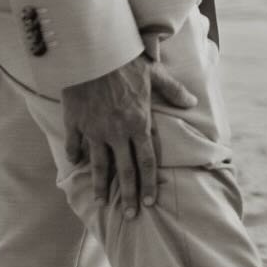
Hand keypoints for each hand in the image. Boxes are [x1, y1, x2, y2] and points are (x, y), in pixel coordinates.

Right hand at [61, 40, 196, 220]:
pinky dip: (75, 157)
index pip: (146, 161)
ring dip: (100, 185)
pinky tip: (76, 166)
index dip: (149, 184)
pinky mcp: (75, 122)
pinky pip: (74, 145)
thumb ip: (172, 90)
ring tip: (101, 202)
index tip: (150, 203)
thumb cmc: (126, 59)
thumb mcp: (154, 73)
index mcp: (138, 123)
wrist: (93, 51)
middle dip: (128, 195)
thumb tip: (191, 101)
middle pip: (124, 170)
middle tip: (130, 216)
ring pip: (98, 164)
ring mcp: (94, 130)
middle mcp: (116, 132)